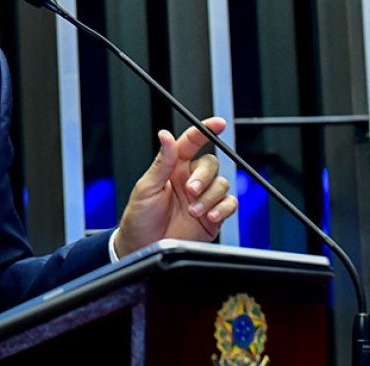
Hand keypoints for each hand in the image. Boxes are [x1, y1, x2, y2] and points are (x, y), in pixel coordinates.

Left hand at [112, 117, 237, 257]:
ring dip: (209, 197)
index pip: (192, 142)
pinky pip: (229, 204)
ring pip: (222, 184)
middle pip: (211, 164)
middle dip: (203, 177)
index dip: (205, 130)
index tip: (218, 123)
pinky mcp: (212, 215)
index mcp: (173, 167)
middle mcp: (190, 179)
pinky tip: (209, 216)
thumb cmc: (139, 216)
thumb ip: (161, 162)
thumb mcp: (146, 188)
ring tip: (192, 211)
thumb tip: (165, 135)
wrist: (143, 246)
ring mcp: (202, 197)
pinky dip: (222, 208)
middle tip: (190, 191)